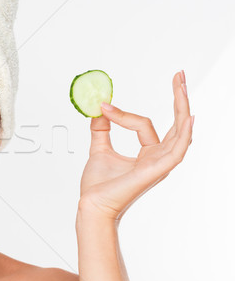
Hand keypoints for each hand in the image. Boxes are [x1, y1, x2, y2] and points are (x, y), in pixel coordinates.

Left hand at [78, 70, 193, 220]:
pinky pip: (176, 150)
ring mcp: (159, 165)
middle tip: (179, 77)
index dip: (123, 114)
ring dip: (182, 108)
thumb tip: (100, 109)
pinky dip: (184, 135)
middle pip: (175, 124)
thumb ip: (101, 128)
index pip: (144, 125)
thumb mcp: (99, 149)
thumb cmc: (98, 186)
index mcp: (147, 155)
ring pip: (180, 133)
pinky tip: (188, 118)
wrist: (92, 204)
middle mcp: (157, 159)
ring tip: (181, 86)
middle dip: (179, 99)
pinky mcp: (155, 171)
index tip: (104, 106)